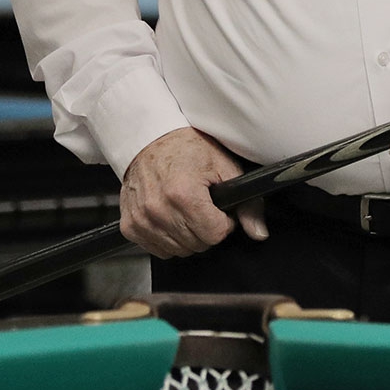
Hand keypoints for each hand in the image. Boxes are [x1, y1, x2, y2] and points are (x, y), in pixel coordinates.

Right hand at [119, 127, 268, 257]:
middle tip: (203, 206)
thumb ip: (247, 203)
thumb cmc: (186, 148)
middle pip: (198, 245)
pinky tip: (170, 216)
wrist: (150, 139)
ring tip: (186, 209)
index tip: (219, 209)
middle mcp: (159, 209)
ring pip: (179, 250)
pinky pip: (158, 249)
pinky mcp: (130, 225)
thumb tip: (259, 232)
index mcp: (183, 194)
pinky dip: (167, 238)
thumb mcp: (225, 166)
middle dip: (206, 228)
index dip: (224, 223)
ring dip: (187, 235)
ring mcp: (142, 219)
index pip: (215, 235)